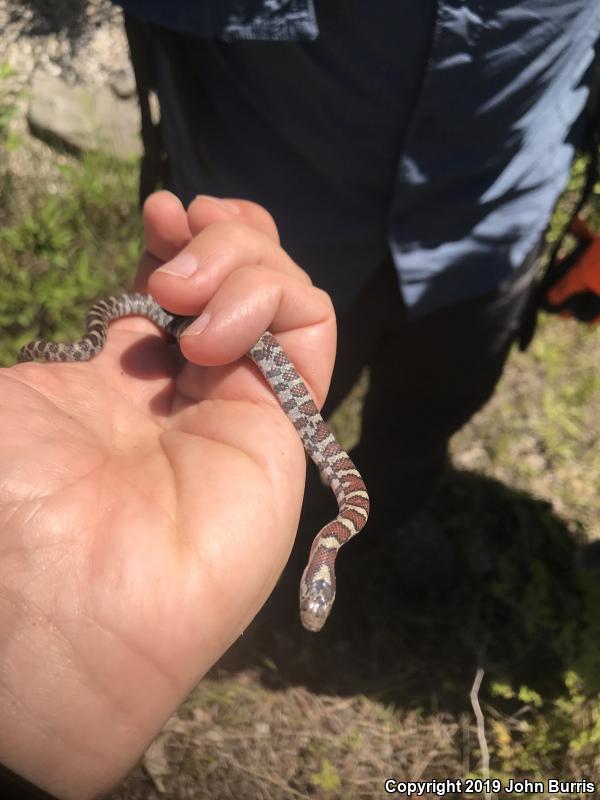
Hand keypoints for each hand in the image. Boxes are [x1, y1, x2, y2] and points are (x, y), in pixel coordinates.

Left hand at [0, 192, 334, 798]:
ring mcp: (242, 406)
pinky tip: (217, 329)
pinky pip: (313, 331)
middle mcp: (189, 389)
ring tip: (187, 291)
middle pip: (243, 281)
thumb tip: (131, 314)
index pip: (183, 284)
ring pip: (285, 295)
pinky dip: (276, 297)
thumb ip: (87, 343)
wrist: (60, 609)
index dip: (183, 235)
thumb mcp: (25, 395)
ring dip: (246, 260)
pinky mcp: (288, 426)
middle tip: (173, 241)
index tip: (160, 211)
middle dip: (222, 235)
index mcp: (124, 378)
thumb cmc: (16, 499)